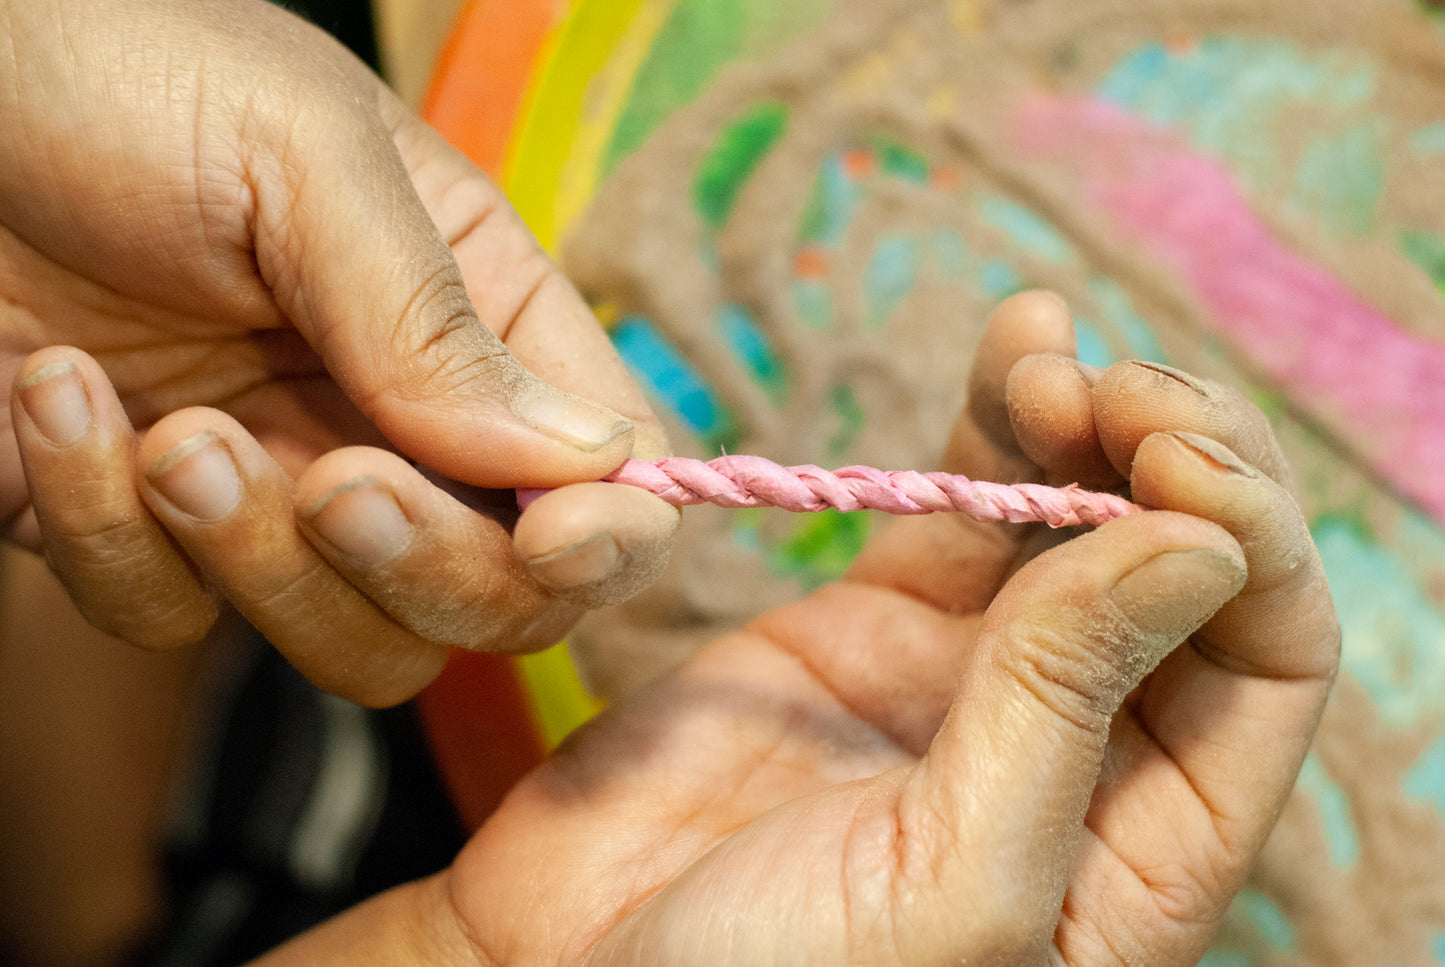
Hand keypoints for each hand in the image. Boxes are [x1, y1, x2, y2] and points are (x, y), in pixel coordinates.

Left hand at [0, 0, 675, 703]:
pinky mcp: (141, 535)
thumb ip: (441, 324)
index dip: (605, 532)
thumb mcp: (307, 158)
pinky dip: (106, 529)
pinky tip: (60, 395)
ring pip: (356, 643)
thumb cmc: (124, 62)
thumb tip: (592, 466)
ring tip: (174, 432)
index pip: (607, 471)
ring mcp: (274, 490)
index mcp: (479, 317)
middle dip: (429, 568)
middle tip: (333, 480)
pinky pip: (166, 614)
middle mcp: (398, 423)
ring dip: (262, 561)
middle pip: (501, 595)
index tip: (554, 536)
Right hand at [258, 292, 1339, 964]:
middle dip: (1171, 457)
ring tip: (1047, 357)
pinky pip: (961, 507)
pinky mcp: (874, 629)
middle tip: (1113, 394)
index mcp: (1142, 851)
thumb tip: (1198, 545)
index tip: (1176, 465)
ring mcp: (974, 679)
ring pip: (1077, 517)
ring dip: (1085, 418)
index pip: (1267, 663)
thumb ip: (1062, 709)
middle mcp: (1080, 752)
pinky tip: (1016, 343)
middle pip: (1188, 568)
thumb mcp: (948, 881)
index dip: (1247, 542)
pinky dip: (992, 421)